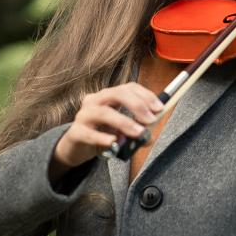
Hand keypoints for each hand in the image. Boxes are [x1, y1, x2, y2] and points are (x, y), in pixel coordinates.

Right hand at [49, 83, 163, 186]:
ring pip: (103, 113)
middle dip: (137, 105)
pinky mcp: (75, 132)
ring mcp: (83, 115)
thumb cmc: (100, 134)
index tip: (159, 108)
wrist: (75, 148)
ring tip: (138, 133)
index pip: (128, 88)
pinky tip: (113, 142)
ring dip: (124, 122)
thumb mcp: (122, 132)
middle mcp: (95, 101)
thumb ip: (138, 132)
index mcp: (108, 97)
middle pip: (116, 94)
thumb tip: (149, 136)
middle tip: (150, 120)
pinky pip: (88, 133)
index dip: (146, 95)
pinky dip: (102, 137)